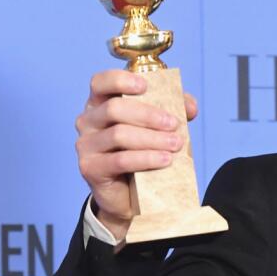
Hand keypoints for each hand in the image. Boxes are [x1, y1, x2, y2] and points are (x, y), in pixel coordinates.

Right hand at [74, 69, 199, 241]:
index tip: (145, 86)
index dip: (120, 80)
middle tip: (174, 125)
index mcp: (100, 104)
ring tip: (175, 144)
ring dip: (152, 139)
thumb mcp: (156, 129)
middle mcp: (88, 121)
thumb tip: (190, 105)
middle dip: (148, 115)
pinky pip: (120, 160)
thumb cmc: (140, 154)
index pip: (100, 83)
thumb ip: (172, 111)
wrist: (128, 195)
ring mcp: (86, 145)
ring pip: (119, 134)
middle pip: (114, 108)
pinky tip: (164, 160)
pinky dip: (146, 158)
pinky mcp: (90, 168)